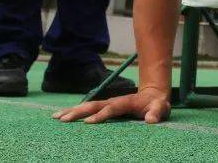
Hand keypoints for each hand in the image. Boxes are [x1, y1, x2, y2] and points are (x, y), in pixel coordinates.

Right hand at [52, 87, 170, 124]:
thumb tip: (151, 120)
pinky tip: (63, 116)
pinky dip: (75, 111)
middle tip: (62, 119)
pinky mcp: (105, 107)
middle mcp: (114, 101)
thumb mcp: (161, 107)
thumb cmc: (157, 103)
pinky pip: (88, 109)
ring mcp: (108, 103)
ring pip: (88, 106)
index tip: (87, 123)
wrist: (153, 94)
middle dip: (78, 112)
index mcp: (125, 102)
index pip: (111, 109)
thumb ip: (157, 112)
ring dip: (72, 111)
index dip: (101, 116)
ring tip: (56, 117)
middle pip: (94, 105)